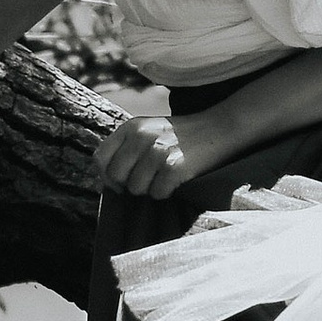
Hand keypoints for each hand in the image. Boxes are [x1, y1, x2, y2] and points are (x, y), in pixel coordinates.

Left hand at [91, 103, 207, 197]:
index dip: (107, 176)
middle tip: (149, 180)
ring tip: (165, 176)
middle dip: (130, 185)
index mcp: (131, 127)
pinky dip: (166, 192)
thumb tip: (106, 181)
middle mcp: (140, 137)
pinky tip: (176, 180)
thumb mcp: (149, 130)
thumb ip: (127, 148)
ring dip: (150, 189)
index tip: (120, 183)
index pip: (101, 158)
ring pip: (136, 189)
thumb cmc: (182, 136)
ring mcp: (157, 151)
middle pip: (116, 177)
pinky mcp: (173, 166)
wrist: (220, 127)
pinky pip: (157, 193)